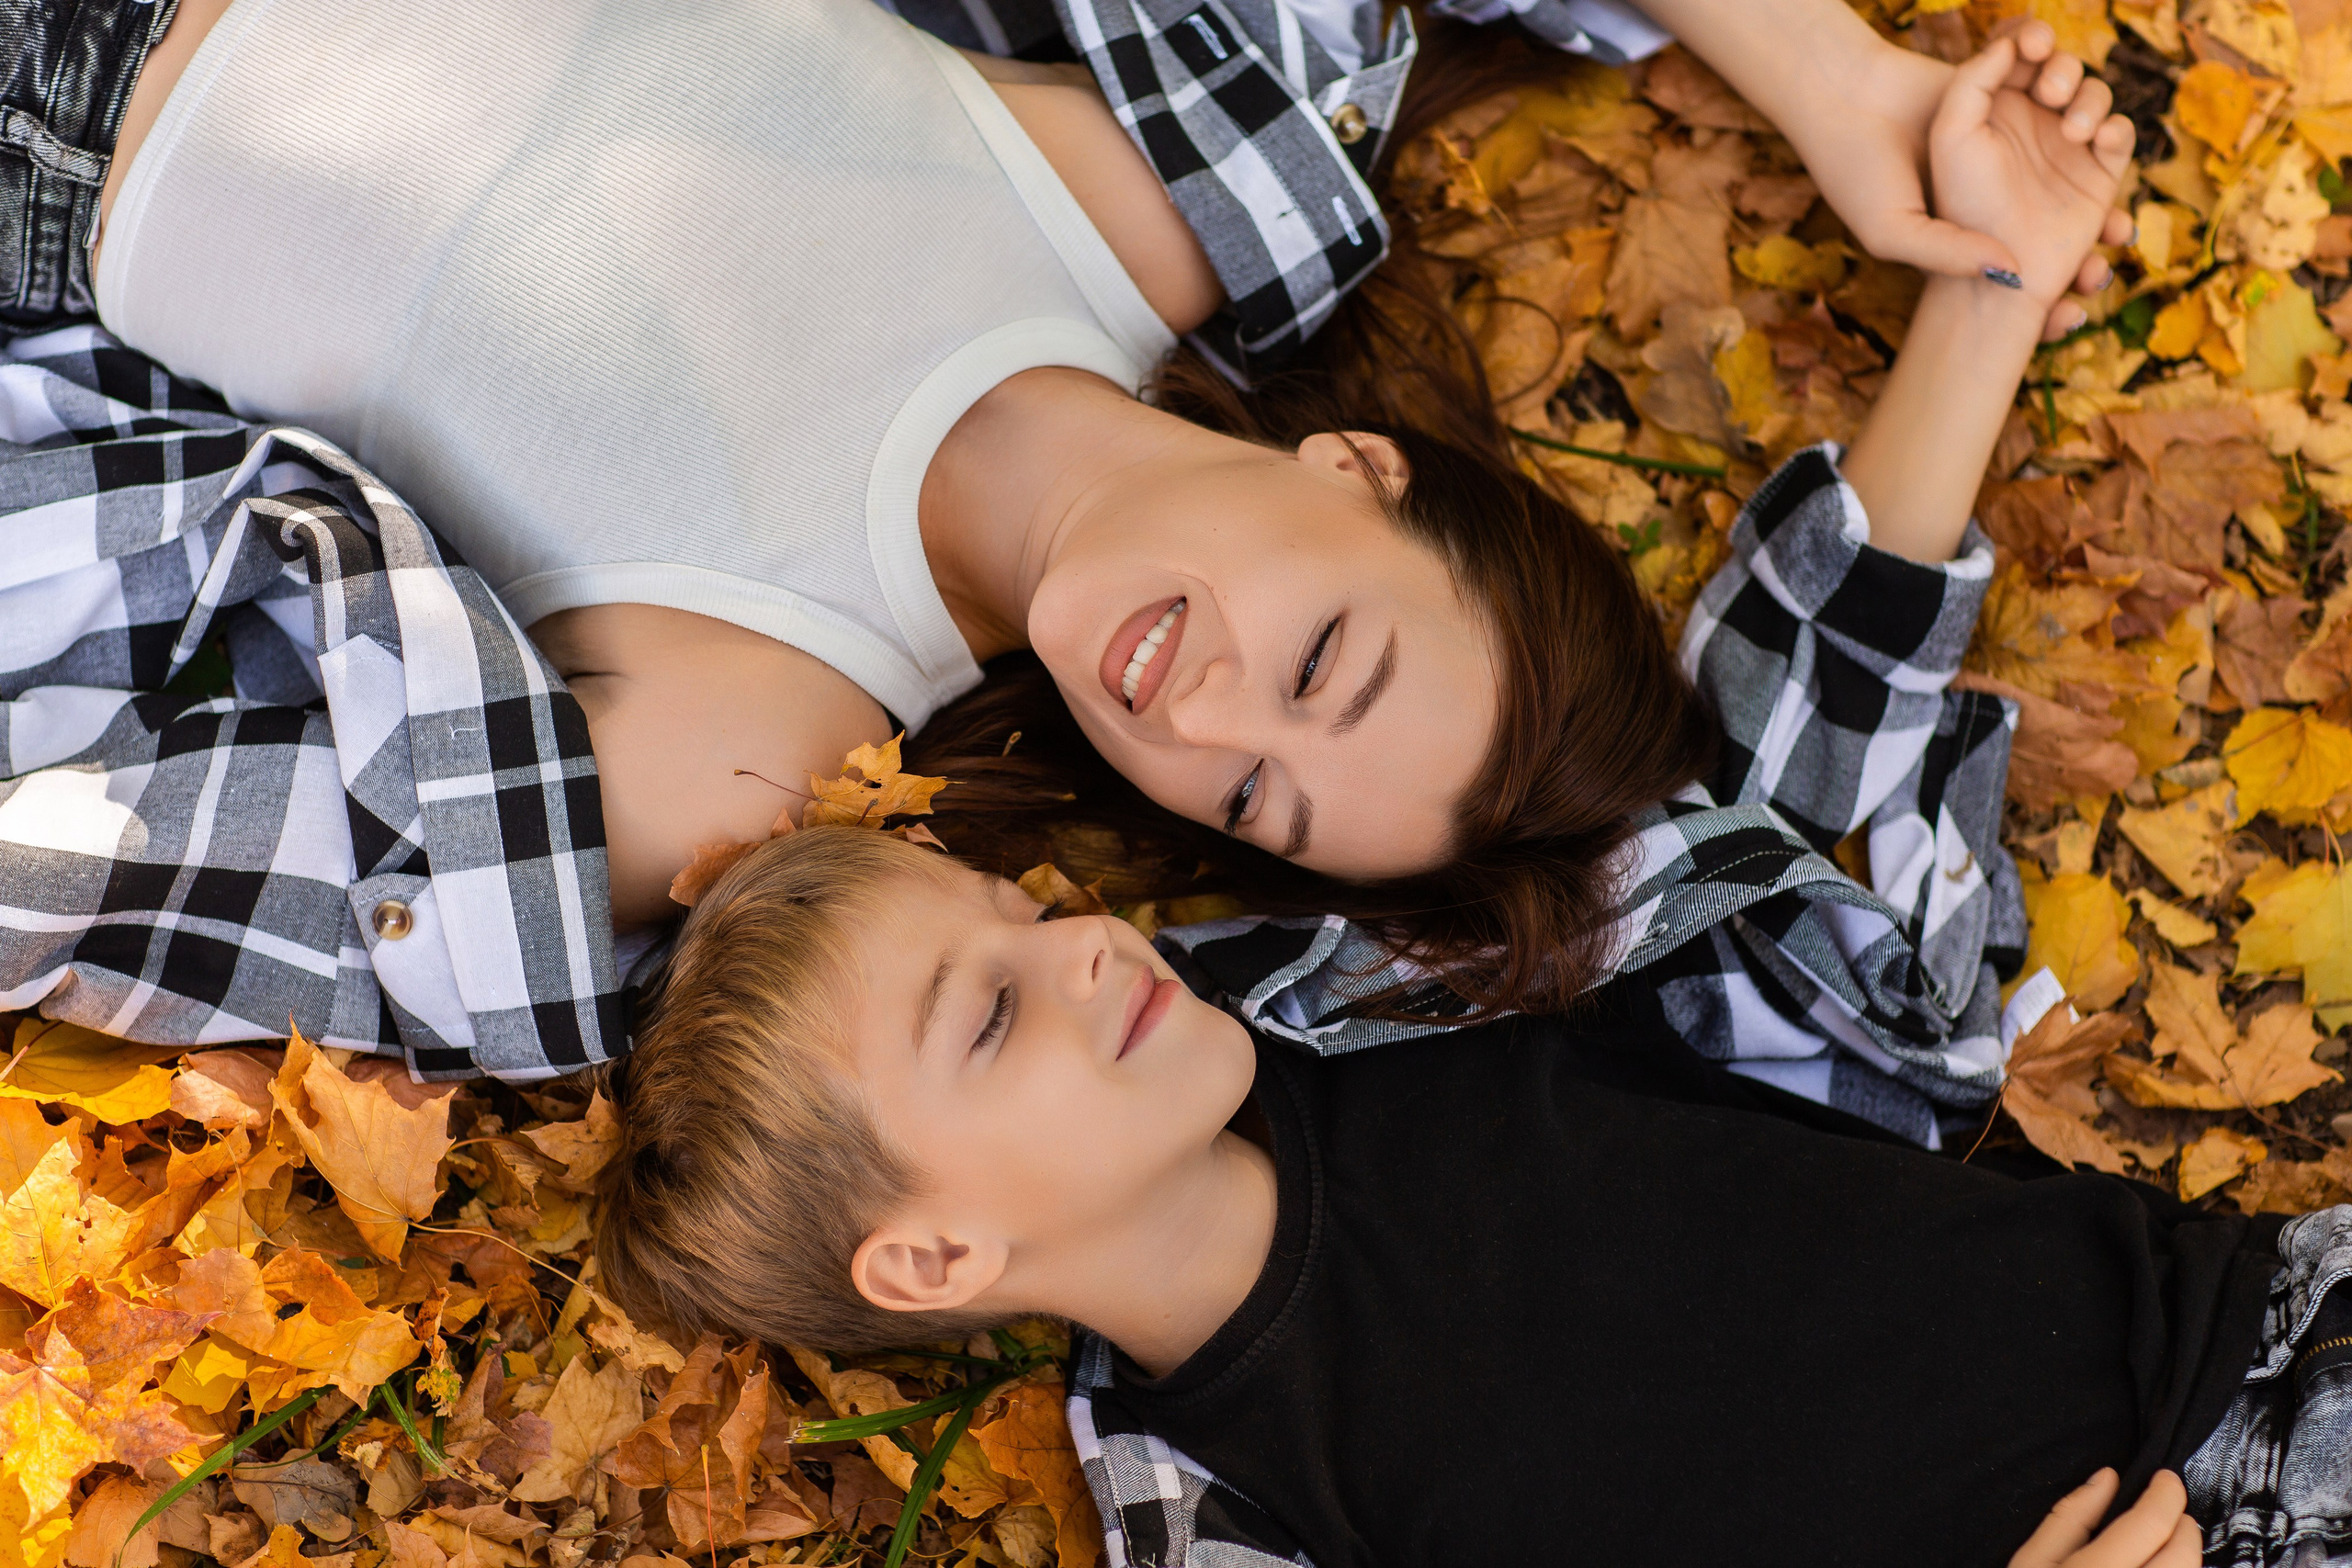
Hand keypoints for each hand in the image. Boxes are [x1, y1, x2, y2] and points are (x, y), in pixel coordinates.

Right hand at [1774, 20, 2128, 336]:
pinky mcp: (2003, 81)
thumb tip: (2016, 277)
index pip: (2026, 261)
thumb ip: (1950, 255)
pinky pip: (2057, 82)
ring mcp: (2004, 129)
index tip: (2088, 286)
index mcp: (1971, 223)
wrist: (1841, 101)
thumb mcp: (1894, 233)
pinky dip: (2078, 91)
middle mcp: (1995, 180)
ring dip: (2096, 144)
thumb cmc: (1857, 175)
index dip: (2062, 279)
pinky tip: (2089, 122)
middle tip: (2119, 235)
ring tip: (2090, 139)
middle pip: (2062, 207)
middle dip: (2098, 224)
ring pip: (2074, 139)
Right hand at [2009, 1469, 2202, 1567]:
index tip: (2165, 1479)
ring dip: (2186, 1559)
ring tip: (2165, 1548)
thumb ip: (2070, 1517)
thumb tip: (2108, 1478)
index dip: (2165, 1494)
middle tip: (2171, 1514)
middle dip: (2184, 1526)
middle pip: (2183, 1557)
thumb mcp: (2032, 1561)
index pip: (2150, 1525)